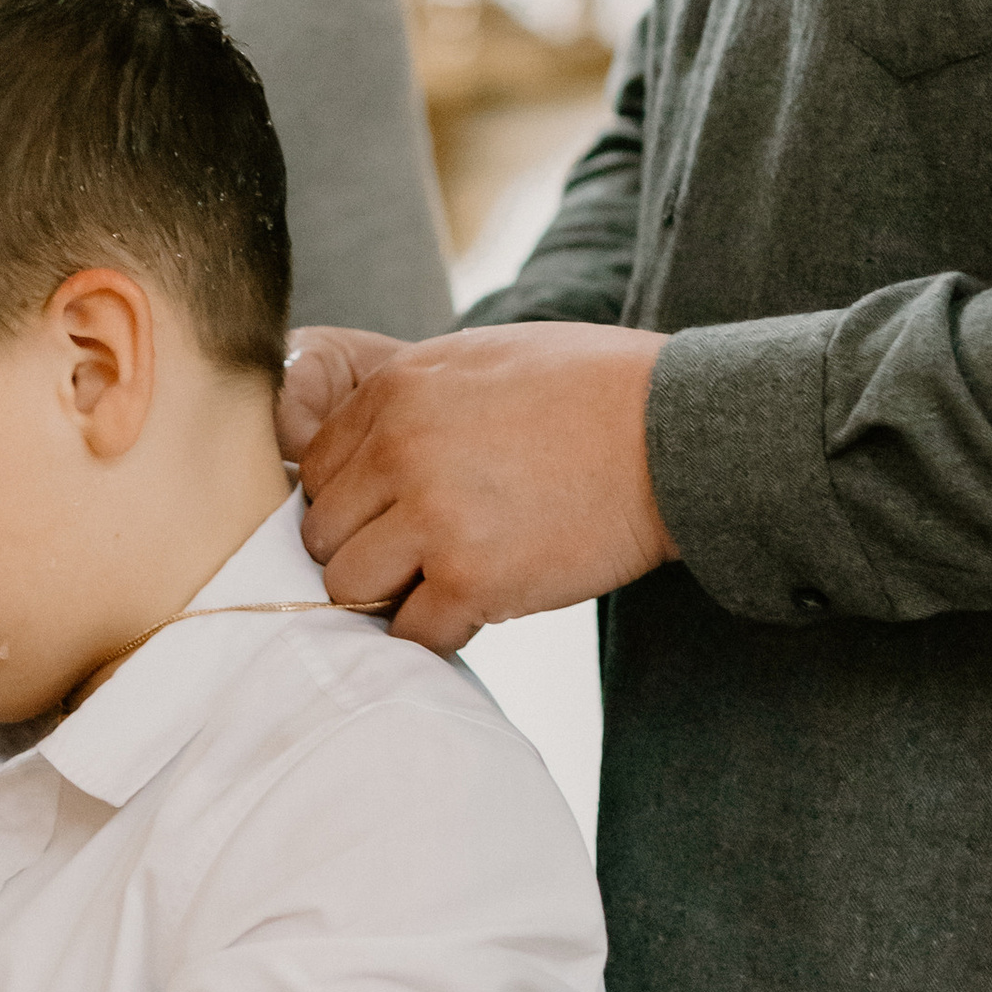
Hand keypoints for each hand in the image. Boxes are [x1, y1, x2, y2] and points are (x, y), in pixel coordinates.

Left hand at [298, 321, 677, 651]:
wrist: (676, 433)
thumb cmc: (590, 388)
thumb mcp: (480, 357)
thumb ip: (408, 399)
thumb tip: (362, 448)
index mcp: (395, 393)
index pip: (315, 471)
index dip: (352, 500)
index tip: (392, 512)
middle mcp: (400, 452)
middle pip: (322, 534)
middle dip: (363, 550)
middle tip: (417, 555)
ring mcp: (434, 519)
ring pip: (350, 587)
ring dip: (391, 594)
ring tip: (441, 582)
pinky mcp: (474, 580)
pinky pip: (411, 633)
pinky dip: (435, 633)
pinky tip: (472, 609)